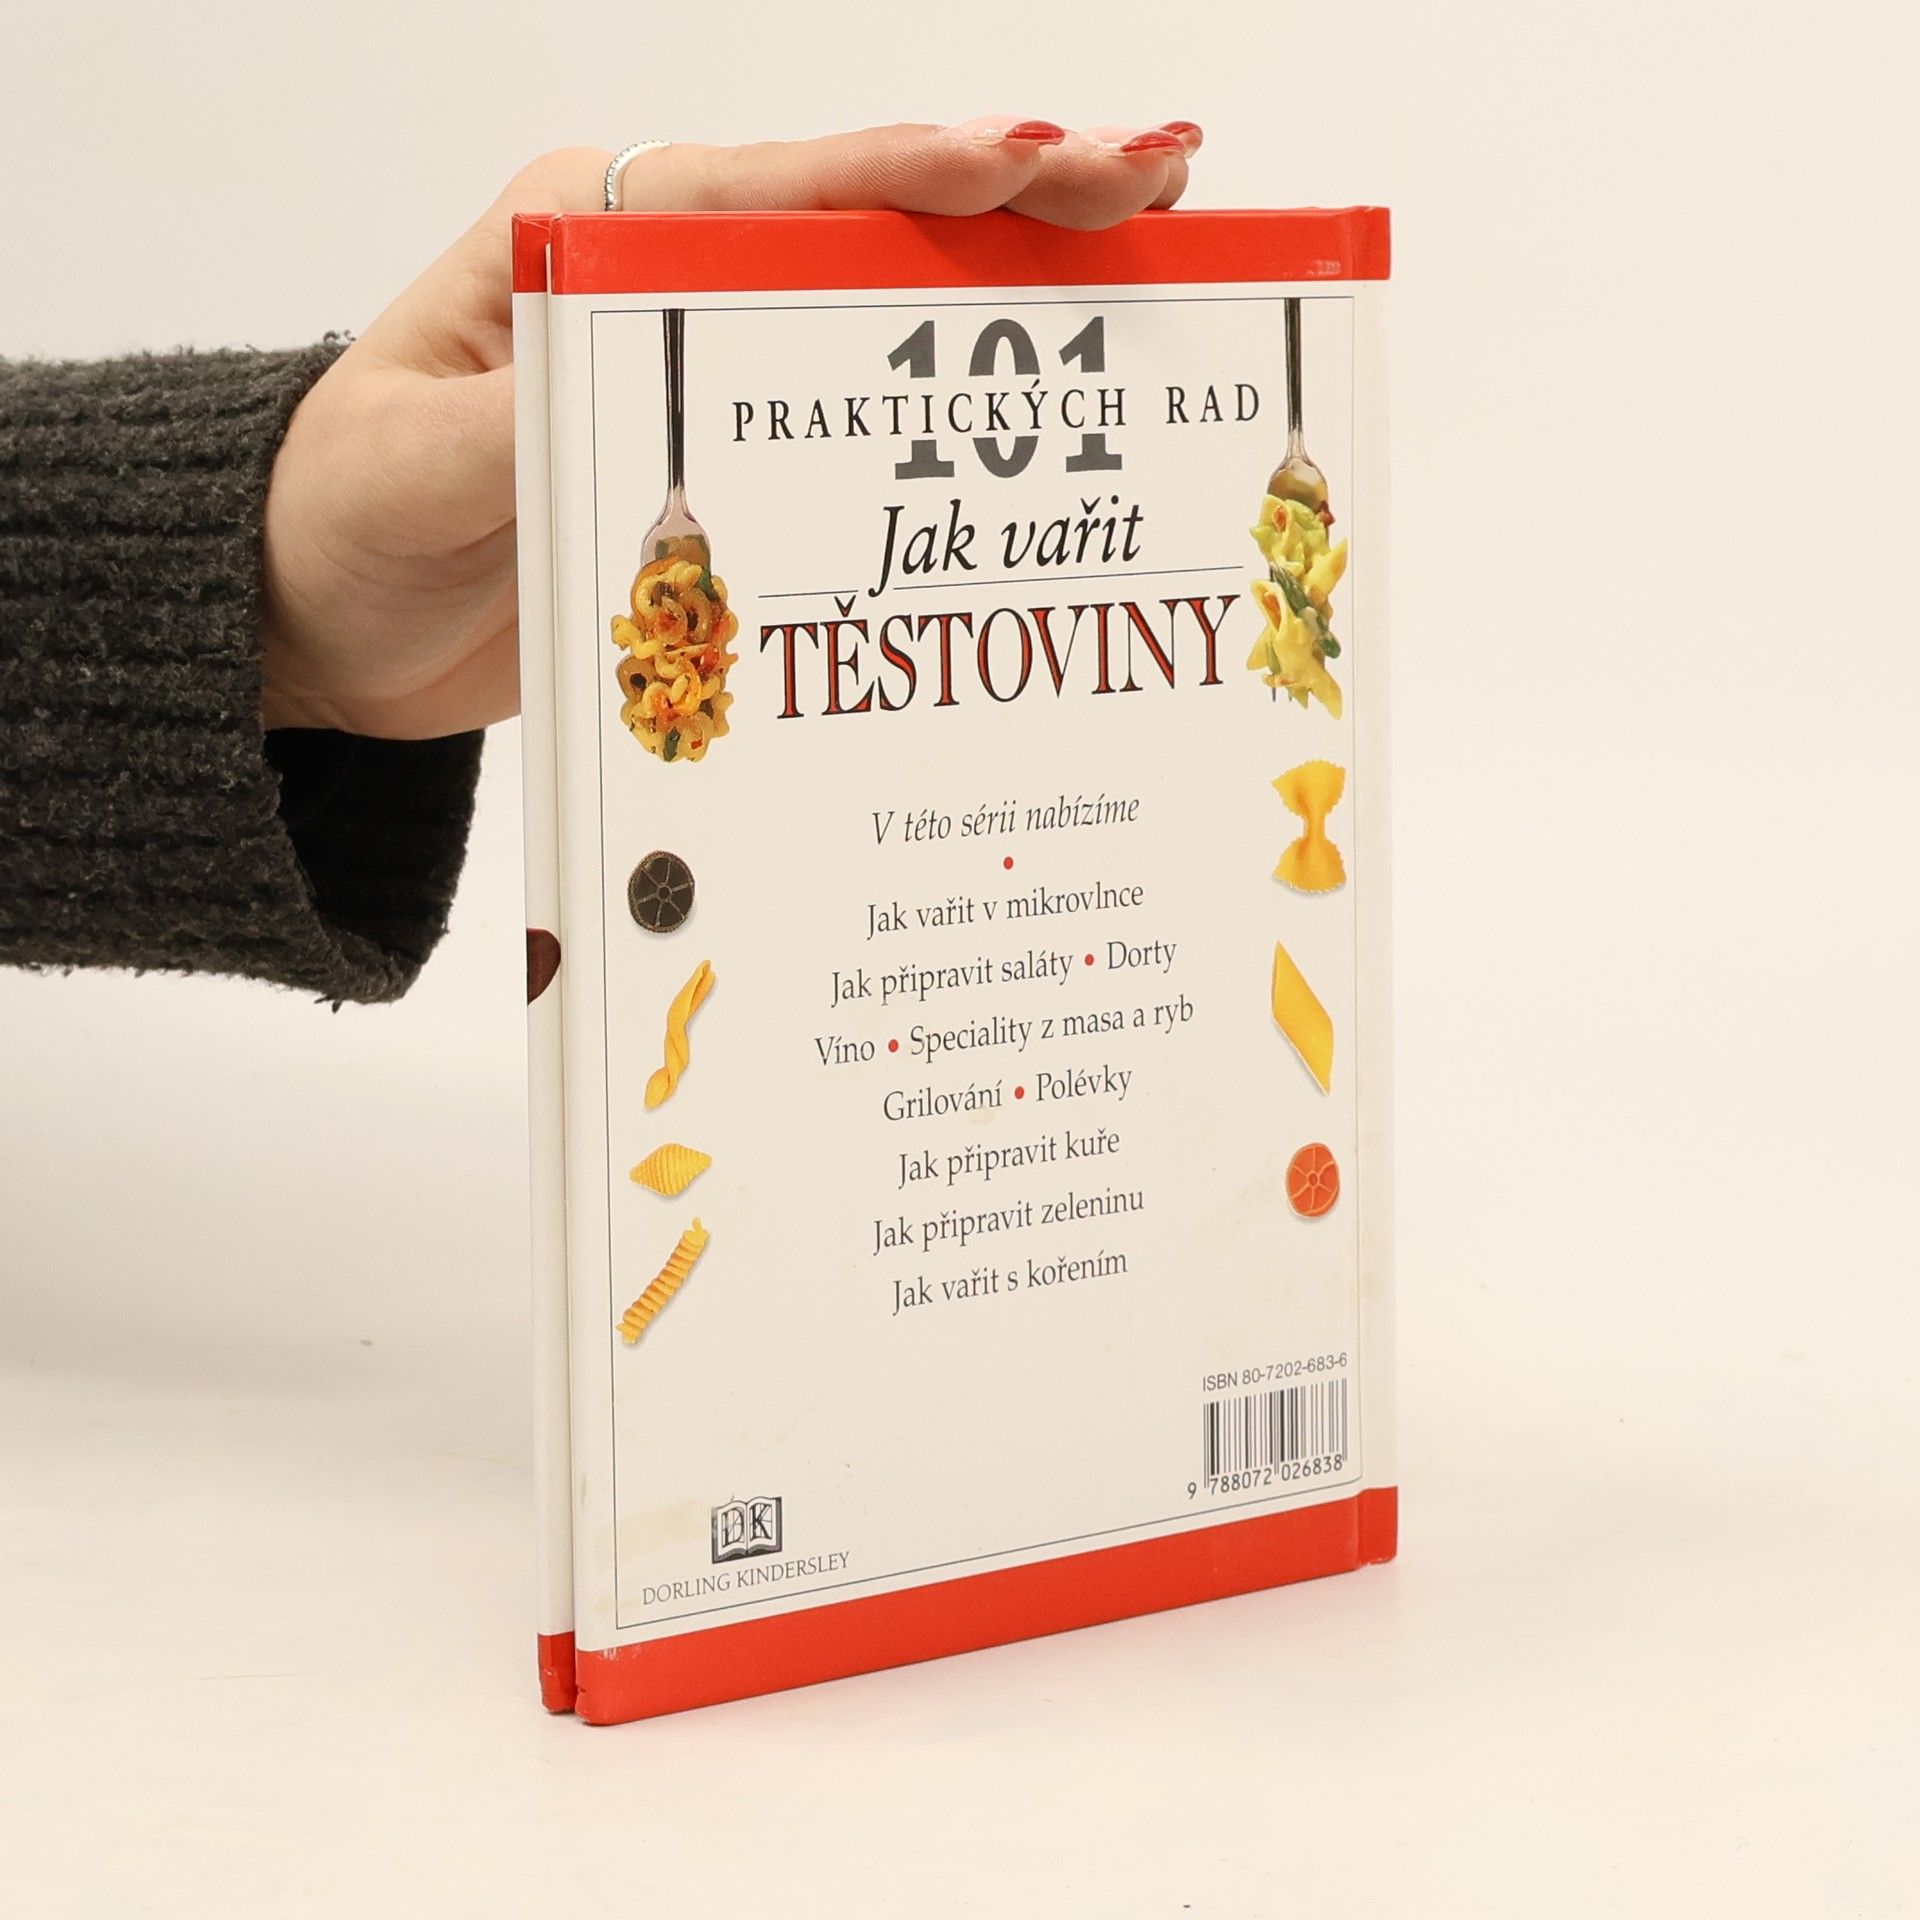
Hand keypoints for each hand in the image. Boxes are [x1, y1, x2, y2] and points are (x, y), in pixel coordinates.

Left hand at [259, 119, 1201, 738]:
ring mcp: (705, 374)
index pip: (780, 189)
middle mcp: (665, 284)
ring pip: (883, 318)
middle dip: (1017, 199)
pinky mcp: (726, 465)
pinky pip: (857, 430)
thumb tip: (638, 377)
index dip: (919, 174)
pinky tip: (1039, 422)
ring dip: (1012, 298)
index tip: (1038, 155)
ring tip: (1147, 258)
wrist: (317, 621)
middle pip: (866, 231)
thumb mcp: (424, 466)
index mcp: (590, 237)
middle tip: (1158, 177)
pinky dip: (952, 419)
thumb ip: (534, 413)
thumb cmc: (343, 515)